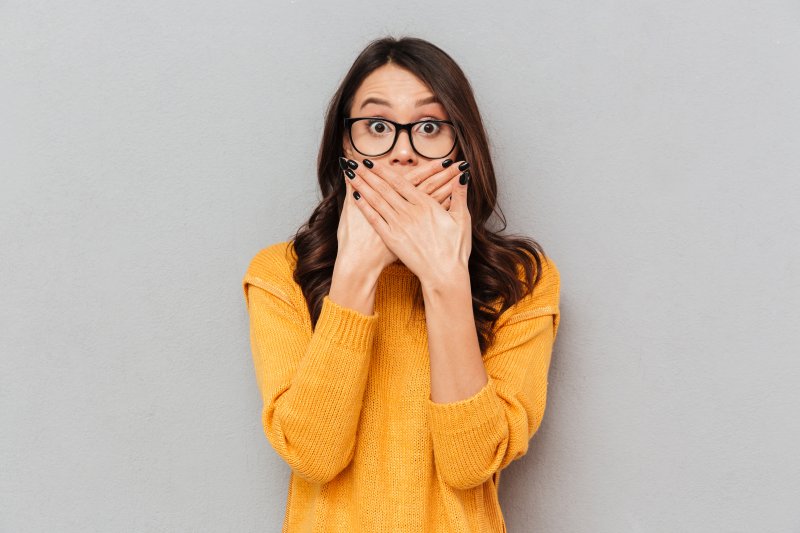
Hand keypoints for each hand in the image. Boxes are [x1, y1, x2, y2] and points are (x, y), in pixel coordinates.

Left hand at [346, 156, 471, 286]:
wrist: (445, 275)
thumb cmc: (455, 249)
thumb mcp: (462, 219)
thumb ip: (460, 195)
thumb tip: (463, 175)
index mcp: (426, 205)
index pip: (400, 182)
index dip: (384, 170)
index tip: (372, 161)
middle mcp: (410, 212)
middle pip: (384, 188)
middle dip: (368, 174)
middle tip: (354, 163)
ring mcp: (399, 226)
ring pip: (377, 201)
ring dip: (362, 186)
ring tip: (350, 174)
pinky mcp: (392, 240)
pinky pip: (375, 219)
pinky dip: (364, 207)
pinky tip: (355, 197)